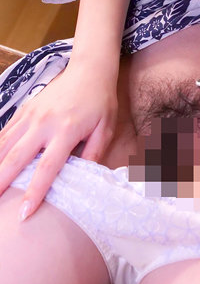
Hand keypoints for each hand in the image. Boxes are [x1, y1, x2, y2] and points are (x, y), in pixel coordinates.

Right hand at [0, 62, 117, 219]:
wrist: (89, 70)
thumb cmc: (101, 102)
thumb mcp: (105, 129)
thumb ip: (93, 155)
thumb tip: (82, 179)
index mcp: (66, 131)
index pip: (46, 168)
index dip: (34, 192)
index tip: (23, 214)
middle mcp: (44, 124)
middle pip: (16, 158)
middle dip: (2, 182)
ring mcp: (31, 115)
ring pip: (4, 145)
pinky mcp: (24, 109)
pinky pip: (5, 132)